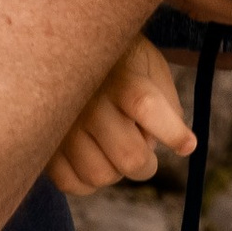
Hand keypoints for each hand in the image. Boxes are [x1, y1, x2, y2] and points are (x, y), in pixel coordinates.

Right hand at [46, 33, 196, 197]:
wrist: (64, 48)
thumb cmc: (121, 64)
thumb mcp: (151, 68)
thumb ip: (166, 105)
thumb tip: (161, 145)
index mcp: (121, 77)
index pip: (147, 107)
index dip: (172, 133)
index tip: (186, 145)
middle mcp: (89, 101)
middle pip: (129, 156)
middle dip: (146, 164)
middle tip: (145, 155)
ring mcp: (63, 125)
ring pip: (100, 175)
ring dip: (116, 172)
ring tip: (113, 150)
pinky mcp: (45, 143)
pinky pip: (70, 182)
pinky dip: (88, 182)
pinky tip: (94, 160)